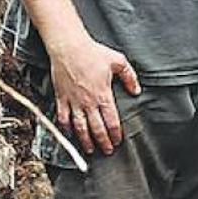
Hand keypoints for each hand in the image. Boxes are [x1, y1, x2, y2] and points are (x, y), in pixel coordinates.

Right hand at [51, 36, 141, 155]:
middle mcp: (88, 102)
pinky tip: (69, 135)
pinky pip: (62, 118)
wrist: (68, 47)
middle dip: (103, 142)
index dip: (115, 134)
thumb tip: (136, 91)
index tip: (118, 141)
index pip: (111, 121)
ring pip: (80, 128)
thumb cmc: (93, 53)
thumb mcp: (118, 61)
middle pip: (96, 129)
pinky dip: (66, 129)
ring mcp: (73, 101)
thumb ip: (129, 77)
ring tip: (90, 150)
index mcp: (103, 95)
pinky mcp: (61, 98)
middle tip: (107, 151)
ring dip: (85, 141)